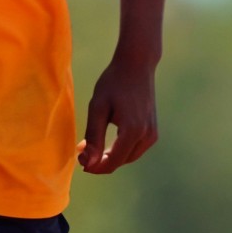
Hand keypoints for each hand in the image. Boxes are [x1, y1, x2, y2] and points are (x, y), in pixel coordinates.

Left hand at [79, 46, 159, 172]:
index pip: (112, 163)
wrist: (137, 65)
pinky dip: (120, 149)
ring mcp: (152, 134)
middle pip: (120, 162)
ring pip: (128, 157)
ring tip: (91, 146)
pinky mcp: (153, 131)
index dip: (94, 166)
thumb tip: (88, 163)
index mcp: (132, 131)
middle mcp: (146, 136)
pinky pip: (135, 149)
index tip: (78, 159)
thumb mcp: (98, 108)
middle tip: (81, 151)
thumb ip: (94, 137)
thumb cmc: (113, 83)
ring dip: (110, 156)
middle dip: (100, 161)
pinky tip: (107, 141)